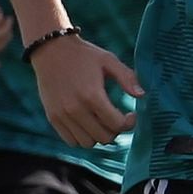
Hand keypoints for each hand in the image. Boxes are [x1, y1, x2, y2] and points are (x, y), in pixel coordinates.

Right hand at [30, 34, 144, 146]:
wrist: (50, 50)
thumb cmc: (83, 55)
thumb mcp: (108, 60)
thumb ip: (127, 77)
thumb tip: (142, 95)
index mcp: (92, 95)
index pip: (116, 124)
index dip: (129, 123)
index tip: (131, 115)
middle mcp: (76, 109)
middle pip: (104, 137)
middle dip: (116, 130)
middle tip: (117, 118)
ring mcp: (62, 115)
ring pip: (88, 143)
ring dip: (99, 136)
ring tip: (102, 121)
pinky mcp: (53, 117)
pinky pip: (71, 141)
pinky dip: (82, 137)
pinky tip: (88, 123)